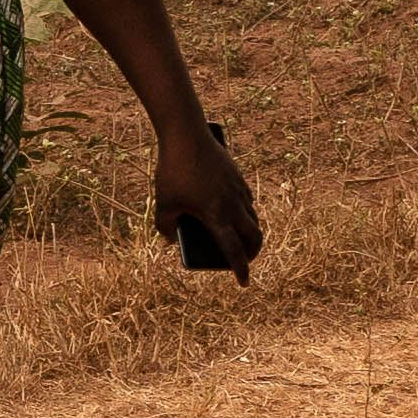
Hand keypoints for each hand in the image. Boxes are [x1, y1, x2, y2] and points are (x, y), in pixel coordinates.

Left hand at [151, 114, 259, 278]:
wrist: (186, 135)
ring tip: (240, 237)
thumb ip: (166, 226)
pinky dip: (245, 210)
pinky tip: (234, 210)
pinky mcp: (237, 176)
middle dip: (253, 251)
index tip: (243, 282)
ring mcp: (238, 189)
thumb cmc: (173, 171)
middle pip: (253, 235)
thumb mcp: (163, 203)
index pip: (233, 250)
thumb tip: (172, 239)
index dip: (240, 268)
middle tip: (246, 259)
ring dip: (250, 230)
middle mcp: (233, 205)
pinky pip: (247, 200)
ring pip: (252, 216)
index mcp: (216, 216)